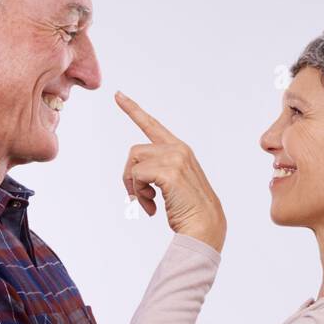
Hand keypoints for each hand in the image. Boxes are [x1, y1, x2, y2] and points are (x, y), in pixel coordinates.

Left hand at [115, 91, 226, 251]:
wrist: (205, 228)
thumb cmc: (189, 212)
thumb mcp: (172, 185)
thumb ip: (157, 171)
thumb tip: (134, 174)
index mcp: (180, 150)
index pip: (153, 125)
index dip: (133, 110)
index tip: (118, 95)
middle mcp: (178, 149)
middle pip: (135, 151)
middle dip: (129, 177)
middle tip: (138, 199)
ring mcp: (175, 158)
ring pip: (133, 162)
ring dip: (133, 187)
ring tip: (147, 203)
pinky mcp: (170, 171)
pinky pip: (136, 175)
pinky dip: (137, 193)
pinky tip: (151, 207)